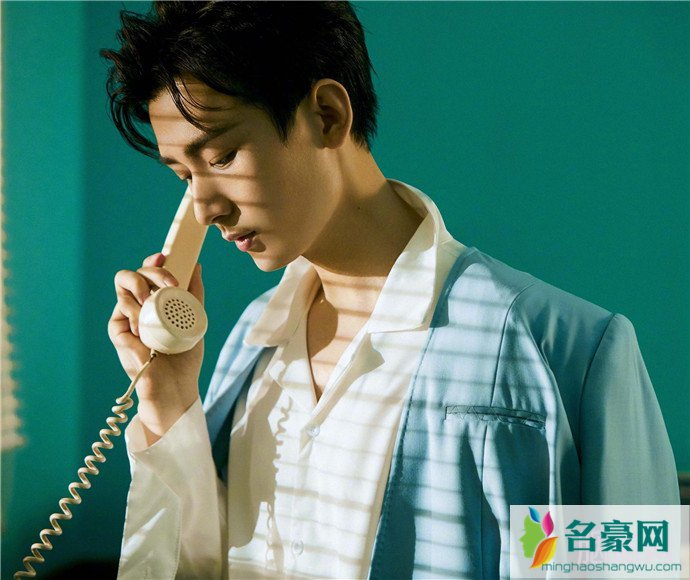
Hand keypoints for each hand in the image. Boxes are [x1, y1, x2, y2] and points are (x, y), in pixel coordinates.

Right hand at [109, 252, 203, 441]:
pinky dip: (132, 314)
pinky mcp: (119, 333)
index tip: (164, 257)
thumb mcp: (195, 320)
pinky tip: (143, 325)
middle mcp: (139, 306)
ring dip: (138, 287)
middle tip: (168, 283)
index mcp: (156, 301)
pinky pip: (119, 314)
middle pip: (134, 274)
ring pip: (122, 286)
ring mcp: (127, 318)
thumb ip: (194, 294)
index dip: (154, 262)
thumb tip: (197, 266)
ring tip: (152, 302)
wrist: (175, 388)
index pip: (149, 274)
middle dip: (150, 271)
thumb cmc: (184, 357)